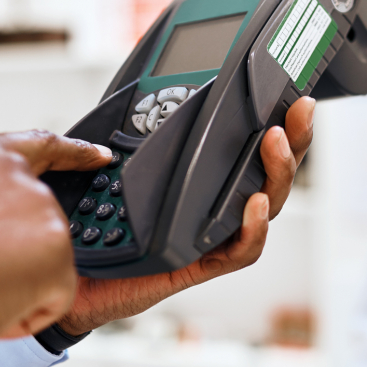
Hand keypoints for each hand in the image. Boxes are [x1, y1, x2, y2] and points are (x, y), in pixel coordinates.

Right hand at [0, 131, 111, 366]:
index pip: (40, 147)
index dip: (74, 153)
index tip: (100, 156)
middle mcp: (17, 178)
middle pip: (41, 228)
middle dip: (16, 261)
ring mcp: (43, 214)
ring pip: (44, 269)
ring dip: (11, 289)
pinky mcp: (58, 255)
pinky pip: (50, 301)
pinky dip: (19, 316)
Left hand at [56, 96, 315, 335]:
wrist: (68, 277)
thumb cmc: (90, 225)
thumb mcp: (108, 166)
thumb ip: (131, 136)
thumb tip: (144, 97)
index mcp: (199, 180)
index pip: (248, 146)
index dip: (276, 119)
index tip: (289, 89)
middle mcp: (213, 206)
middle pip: (270, 172)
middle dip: (293, 138)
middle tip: (298, 108)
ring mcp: (210, 237)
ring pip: (267, 206)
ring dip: (277, 174)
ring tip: (275, 142)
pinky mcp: (199, 266)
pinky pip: (240, 251)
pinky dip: (252, 229)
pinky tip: (254, 204)